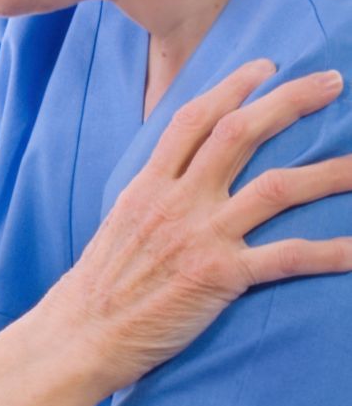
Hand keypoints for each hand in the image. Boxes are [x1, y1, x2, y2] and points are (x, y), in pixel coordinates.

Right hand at [0, 61, 351, 405]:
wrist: (80, 337)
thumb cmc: (96, 291)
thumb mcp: (116, 228)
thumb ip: (151, 201)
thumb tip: (176, 185)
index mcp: (147, 188)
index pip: (192, 120)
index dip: (232, 87)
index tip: (264, 68)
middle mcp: (177, 202)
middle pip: (241, 133)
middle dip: (291, 101)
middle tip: (332, 83)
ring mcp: (200, 236)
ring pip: (279, 186)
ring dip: (331, 171)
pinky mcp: (220, 276)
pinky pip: (289, 256)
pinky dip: (332, 251)